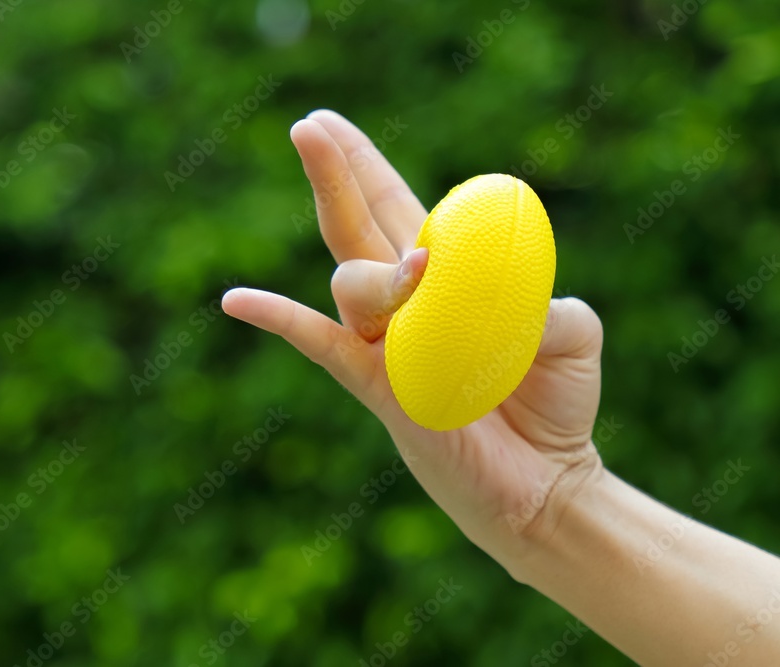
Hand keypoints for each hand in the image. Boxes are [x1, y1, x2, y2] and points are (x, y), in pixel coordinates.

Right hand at [223, 110, 605, 569]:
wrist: (544, 483)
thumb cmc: (555, 403)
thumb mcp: (573, 335)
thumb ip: (553, 305)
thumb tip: (522, 301)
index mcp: (440, 278)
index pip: (391, 207)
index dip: (361, 165)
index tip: (327, 124)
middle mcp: (401, 305)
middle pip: (352, 226)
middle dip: (333, 173)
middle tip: (308, 126)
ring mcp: (382, 344)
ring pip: (352, 284)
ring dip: (378, 273)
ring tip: (422, 275)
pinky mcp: (375, 386)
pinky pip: (318, 345)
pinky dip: (278, 320)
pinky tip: (236, 300)